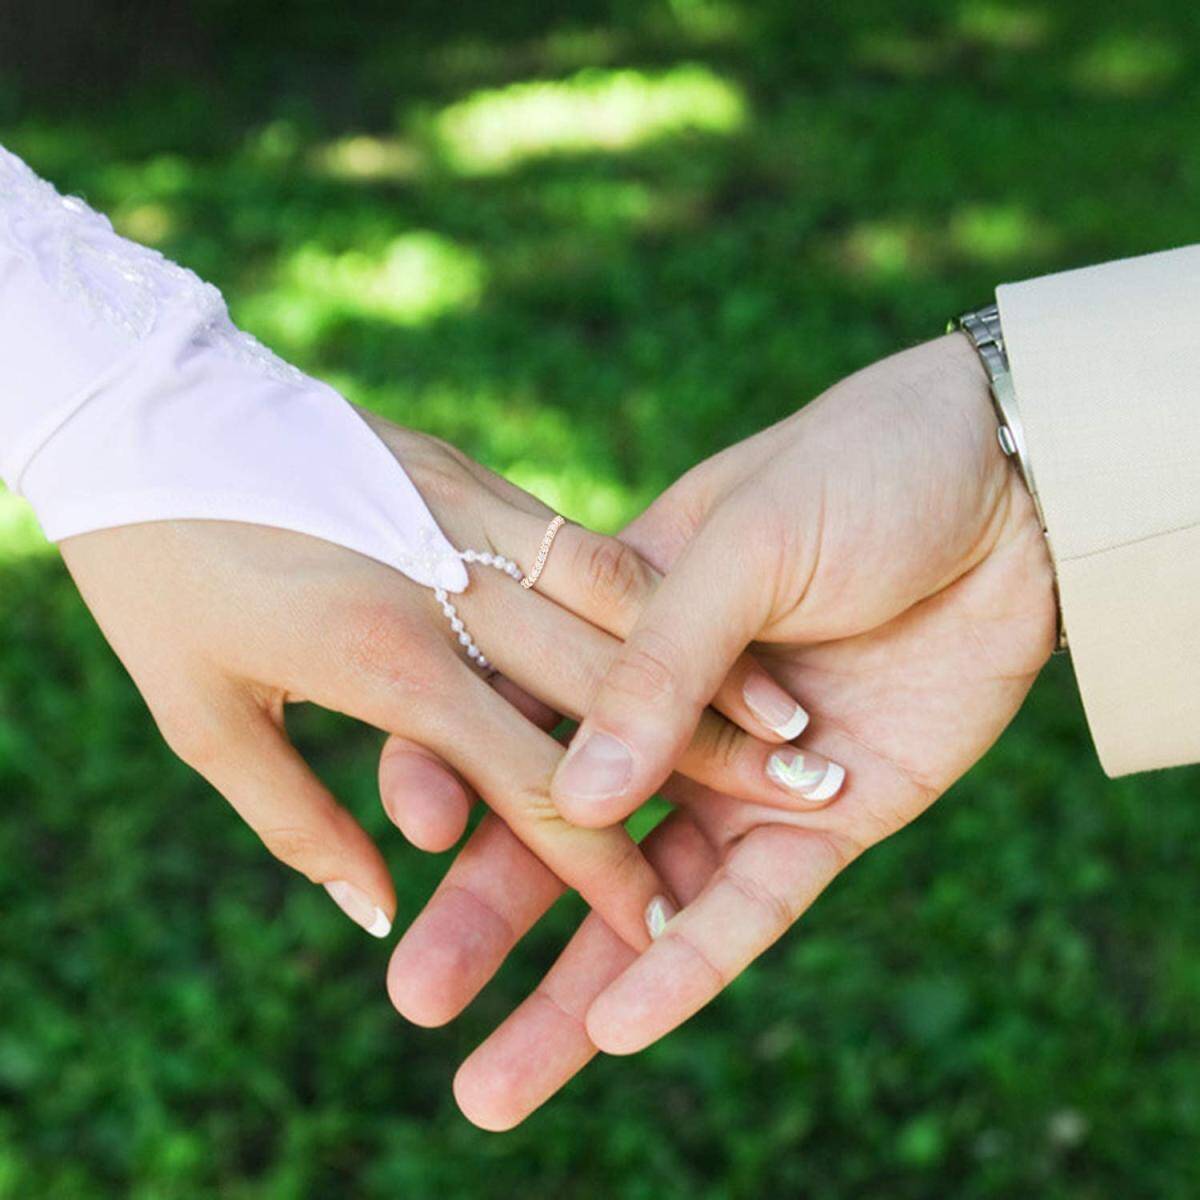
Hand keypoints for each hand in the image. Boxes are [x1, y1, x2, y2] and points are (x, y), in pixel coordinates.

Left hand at [59, 414, 803, 948]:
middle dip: (713, 762)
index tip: (664, 930)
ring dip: (709, 667)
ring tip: (791, 727)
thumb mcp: (194, 714)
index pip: (534, 786)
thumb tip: (375, 912)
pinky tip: (705, 629)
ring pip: (620, 603)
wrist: (137, 401)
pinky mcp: (471, 469)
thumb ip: (296, 820)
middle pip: (610, 691)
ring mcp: (468, 511)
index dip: (605, 871)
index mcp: (381, 655)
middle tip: (802, 807)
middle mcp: (447, 580)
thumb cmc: (152, 568)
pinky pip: (583, 541)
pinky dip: (649, 598)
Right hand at [381, 334, 1057, 1126]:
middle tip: (414, 993)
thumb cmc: (864, 468)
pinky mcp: (829, 823)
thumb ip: (658, 663)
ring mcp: (747, 777)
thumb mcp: (746, 541)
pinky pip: (750, 907)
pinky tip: (621, 1027)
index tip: (412, 826)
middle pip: (562, 826)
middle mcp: (672, 712)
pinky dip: (690, 964)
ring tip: (485, 1085)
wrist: (1010, 482)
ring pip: (646, 894)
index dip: (453, 767)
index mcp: (622, 621)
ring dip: (573, 983)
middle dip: (489, 910)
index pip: (510, 708)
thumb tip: (577, 794)